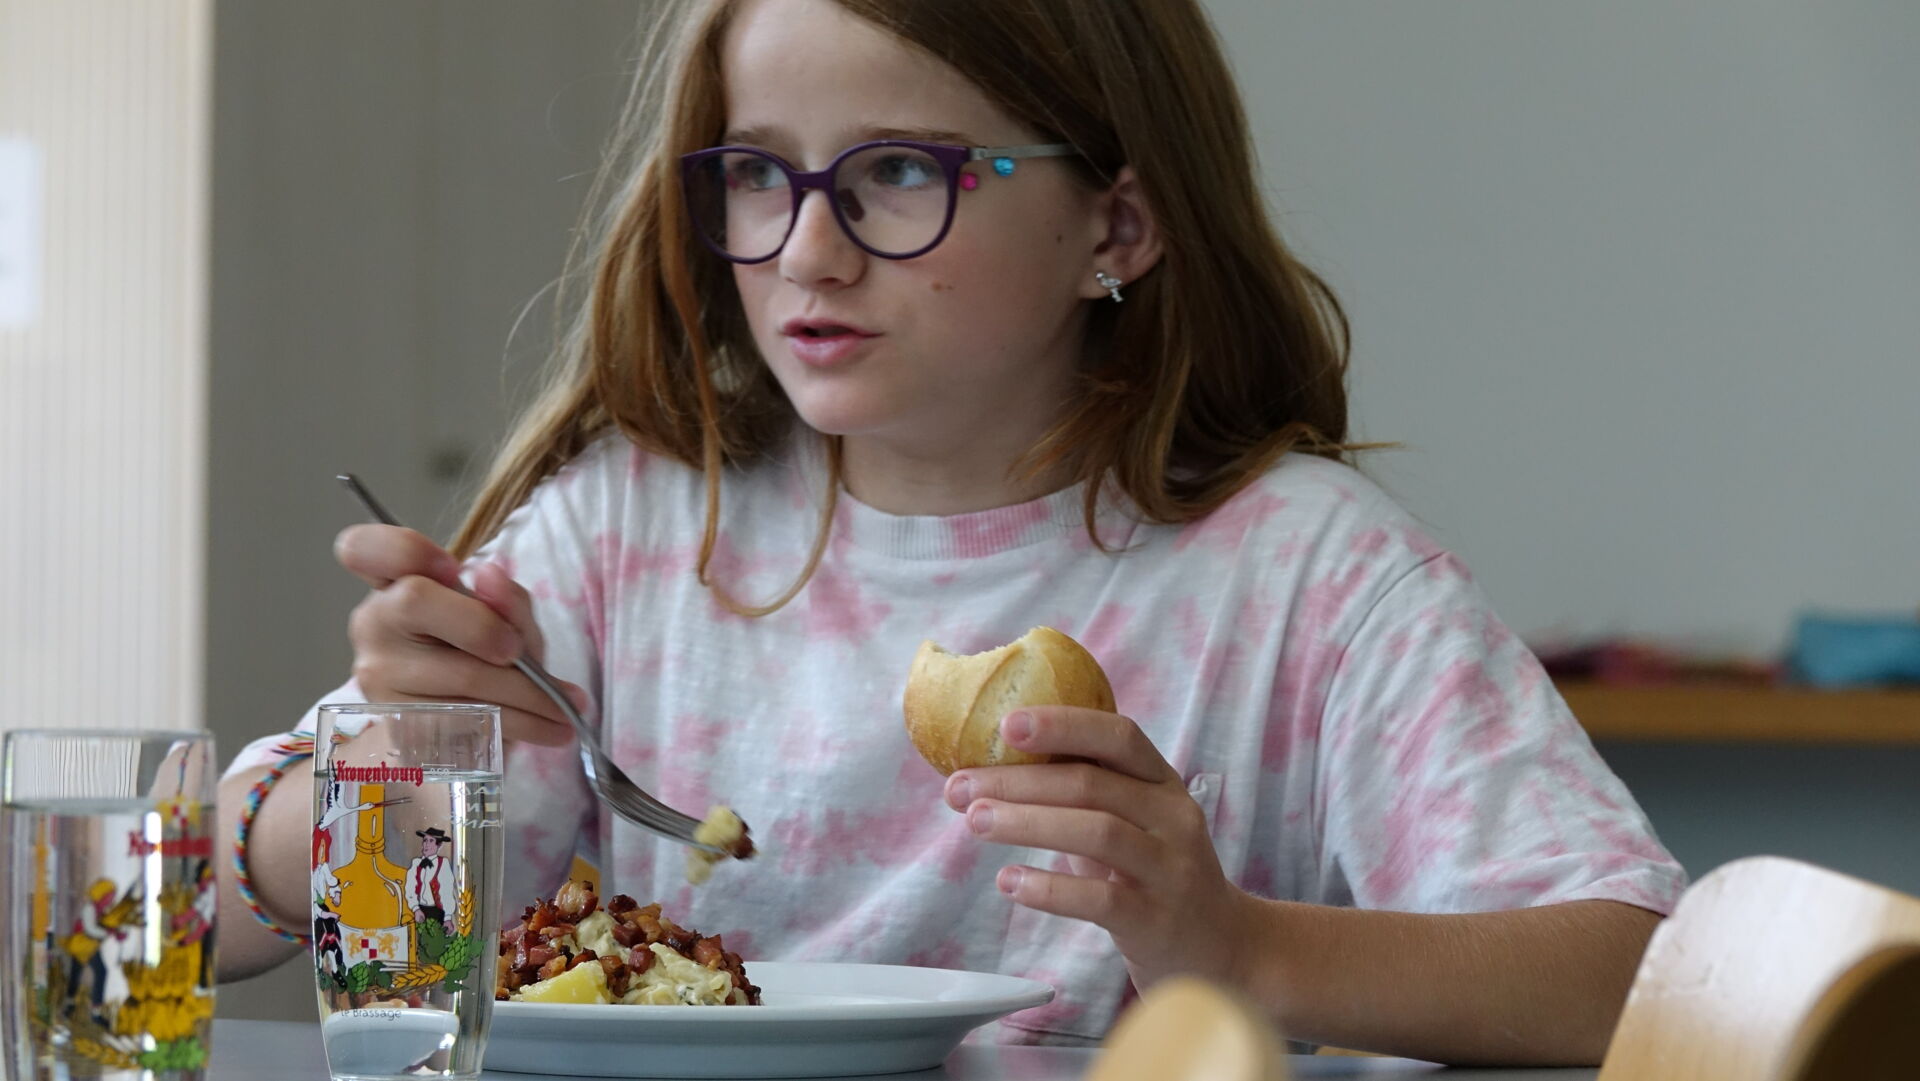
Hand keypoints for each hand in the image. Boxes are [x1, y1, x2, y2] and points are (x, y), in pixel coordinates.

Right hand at [335, 524, 584, 745]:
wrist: (473, 725)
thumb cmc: (487, 653)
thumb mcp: (508, 617)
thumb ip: (506, 597)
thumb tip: (490, 576)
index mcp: (393, 583)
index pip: (364, 547)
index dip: (405, 548)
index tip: (453, 568)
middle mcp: (374, 625)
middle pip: (415, 600)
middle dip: (484, 627)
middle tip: (519, 654)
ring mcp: (378, 677)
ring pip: (455, 673)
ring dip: (526, 695)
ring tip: (565, 709)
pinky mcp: (398, 725)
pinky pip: (466, 719)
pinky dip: (520, 725)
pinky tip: (549, 729)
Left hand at [943, 707, 1260, 994]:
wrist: (1222, 951)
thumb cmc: (1152, 876)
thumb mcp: (1130, 823)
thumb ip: (1083, 794)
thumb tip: (993, 765)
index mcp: (1163, 783)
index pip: (1118, 736)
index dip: (1063, 725)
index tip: (1006, 724)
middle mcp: (1173, 817)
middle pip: (1091, 784)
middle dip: (1018, 781)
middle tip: (960, 787)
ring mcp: (1170, 868)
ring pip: (1096, 831)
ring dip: (1027, 823)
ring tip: (975, 822)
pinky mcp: (1157, 919)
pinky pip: (1099, 897)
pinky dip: (1048, 887)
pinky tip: (1009, 881)